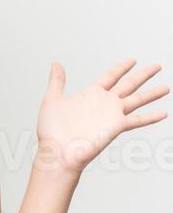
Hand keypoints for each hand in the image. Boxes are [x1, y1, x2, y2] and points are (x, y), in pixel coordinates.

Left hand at [35, 59, 169, 177]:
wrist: (56, 152)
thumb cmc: (51, 131)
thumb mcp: (52, 100)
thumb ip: (57, 81)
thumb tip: (55, 63)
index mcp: (90, 95)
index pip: (110, 76)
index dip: (121, 68)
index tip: (132, 60)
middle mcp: (104, 103)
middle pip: (128, 84)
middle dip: (143, 75)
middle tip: (157, 66)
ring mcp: (111, 115)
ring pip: (137, 99)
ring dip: (152, 94)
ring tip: (166, 87)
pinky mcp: (115, 127)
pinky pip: (137, 120)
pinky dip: (150, 117)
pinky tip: (163, 113)